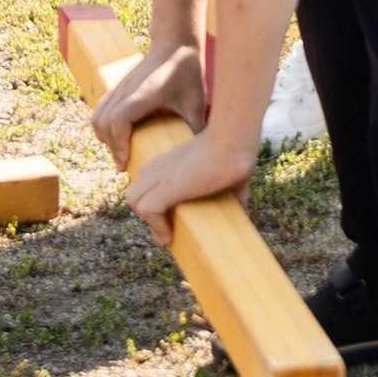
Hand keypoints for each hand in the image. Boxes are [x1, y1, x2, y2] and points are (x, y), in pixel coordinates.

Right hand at [96, 39, 203, 166]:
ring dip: (104, 137)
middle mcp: (126, 90)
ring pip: (96, 117)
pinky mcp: (117, 88)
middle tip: (124, 164)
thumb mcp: (196, 101)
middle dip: (110, 146)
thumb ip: (197, 127)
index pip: (118, 119)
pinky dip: (102, 127)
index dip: (118, 142)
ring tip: (120, 153)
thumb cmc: (187, 72)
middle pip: (102, 122)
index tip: (126, 161)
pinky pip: (99, 110)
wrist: (175, 44)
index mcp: (144, 94)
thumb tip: (206, 155)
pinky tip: (116, 138)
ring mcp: (118, 88)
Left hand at [124, 122, 251, 242]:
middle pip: (135, 190)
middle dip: (146, 212)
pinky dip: (156, 226)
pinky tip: (170, 236)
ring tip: (168, 232)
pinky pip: (147, 210)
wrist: (235, 140)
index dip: (152, 196)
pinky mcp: (168, 186)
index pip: (145, 177)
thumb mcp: (230, 174)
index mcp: (172, 159)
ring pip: (134, 200)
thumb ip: (234, 193)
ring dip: (148, 220)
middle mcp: (162, 165)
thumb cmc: (238, 152)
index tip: (168, 214)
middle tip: (167, 227)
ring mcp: (162, 175)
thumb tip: (243, 213)